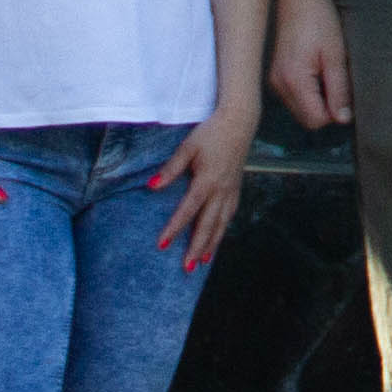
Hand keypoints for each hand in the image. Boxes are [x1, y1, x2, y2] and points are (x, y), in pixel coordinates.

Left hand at [153, 106, 255, 269]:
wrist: (239, 123)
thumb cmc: (210, 133)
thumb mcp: (187, 147)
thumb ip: (171, 169)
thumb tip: (152, 186)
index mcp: (207, 180)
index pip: (188, 210)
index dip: (175, 228)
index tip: (162, 244)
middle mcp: (221, 190)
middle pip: (208, 225)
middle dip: (196, 248)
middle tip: (186, 268)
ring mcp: (231, 192)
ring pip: (221, 224)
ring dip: (211, 245)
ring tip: (201, 263)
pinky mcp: (236, 189)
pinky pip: (229, 216)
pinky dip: (222, 231)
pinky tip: (216, 240)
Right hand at [268, 0, 349, 131]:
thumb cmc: (320, 20)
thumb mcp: (336, 55)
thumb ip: (339, 90)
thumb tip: (343, 120)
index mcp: (294, 81)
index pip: (316, 119)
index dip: (335, 113)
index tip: (346, 92)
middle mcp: (279, 85)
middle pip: (307, 119)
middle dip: (326, 109)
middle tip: (338, 82)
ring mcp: (275, 81)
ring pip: (301, 110)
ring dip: (318, 101)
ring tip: (327, 73)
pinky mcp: (275, 75)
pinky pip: (294, 97)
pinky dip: (308, 93)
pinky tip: (317, 70)